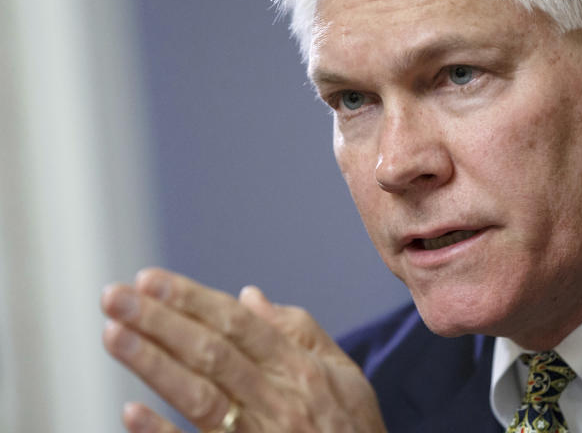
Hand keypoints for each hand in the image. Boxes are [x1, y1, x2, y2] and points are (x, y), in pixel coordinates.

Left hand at [101, 268, 385, 432]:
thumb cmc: (353, 429)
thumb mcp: (344, 374)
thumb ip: (298, 332)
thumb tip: (248, 296)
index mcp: (302, 369)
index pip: (237, 325)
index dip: (192, 300)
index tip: (148, 279)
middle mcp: (280, 400)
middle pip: (212, 353)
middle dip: (159, 321)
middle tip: (114, 296)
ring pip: (200, 397)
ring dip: (153, 363)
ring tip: (113, 333)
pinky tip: (130, 411)